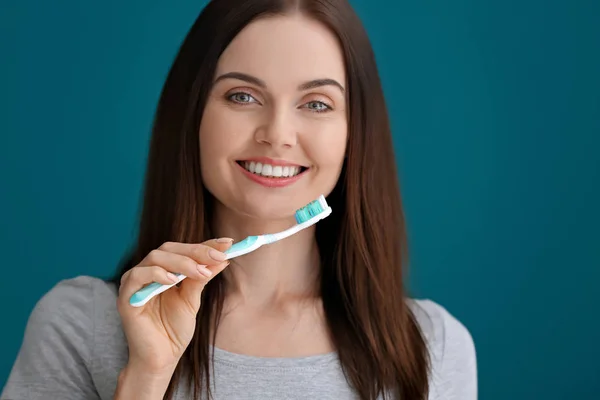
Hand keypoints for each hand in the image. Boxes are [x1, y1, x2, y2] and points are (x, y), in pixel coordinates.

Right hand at [116, 238, 232, 374]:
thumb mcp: (192, 300)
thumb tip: (223, 258)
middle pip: (169, 249)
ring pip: (155, 257)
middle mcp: (147, 272)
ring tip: (200, 272)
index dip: (205, 245)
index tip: (228, 243)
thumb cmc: (174, 330)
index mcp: (164, 270)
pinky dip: (156, 274)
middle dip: (196, 251)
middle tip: (217, 257)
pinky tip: (173, 280)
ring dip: (181, 262)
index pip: (183, 250)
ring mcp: (135, 282)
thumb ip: (202, 278)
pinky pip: (137, 276)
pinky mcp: (125, 296)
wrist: (162, 358)